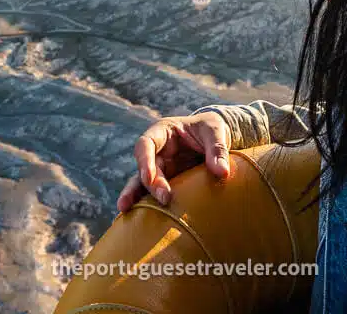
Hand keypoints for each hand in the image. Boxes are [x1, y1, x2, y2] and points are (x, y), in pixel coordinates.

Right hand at [115, 111, 231, 212]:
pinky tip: (133, 218)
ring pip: (142, 182)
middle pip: (146, 167)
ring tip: (124, 210)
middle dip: (151, 183)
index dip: (145, 160)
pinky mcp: (166, 181)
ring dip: (135, 196)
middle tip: (164, 199)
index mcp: (163, 131)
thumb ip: (218, 150)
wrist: (214, 138)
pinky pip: (152, 193)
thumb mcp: (216, 131)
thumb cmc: (211, 129)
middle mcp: (156, 150)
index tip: (148, 177)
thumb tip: (222, 173)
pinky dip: (144, 204)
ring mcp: (159, 167)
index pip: (146, 143)